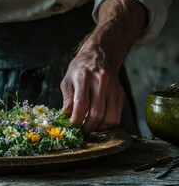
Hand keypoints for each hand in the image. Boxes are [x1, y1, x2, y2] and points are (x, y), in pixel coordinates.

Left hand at [60, 0, 146, 132]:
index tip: (70, 126)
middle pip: (96, 113)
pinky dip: (107, 125)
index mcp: (84, 76)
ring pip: (109, 118)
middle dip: (86, 127)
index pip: (81, 104)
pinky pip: (117, 116)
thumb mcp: (67, 80)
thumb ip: (66, 99)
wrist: (100, 55)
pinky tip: (98, 124)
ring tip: (89, 128)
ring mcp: (113, 88)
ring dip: (98, 128)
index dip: (75, 119)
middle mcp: (100, 82)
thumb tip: (65, 118)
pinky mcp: (120, 94)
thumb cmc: (79, 69)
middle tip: (79, 130)